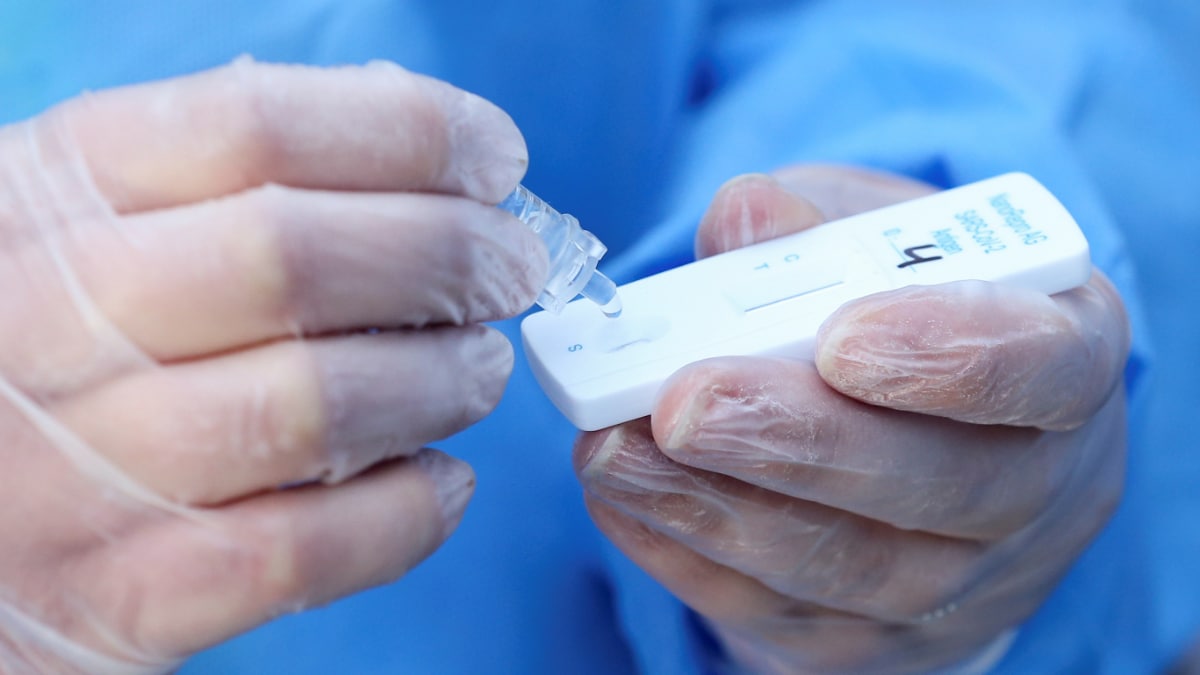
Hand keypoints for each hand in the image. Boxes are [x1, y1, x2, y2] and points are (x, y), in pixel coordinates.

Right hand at [0, 60, 545, 672]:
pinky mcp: (123, 595)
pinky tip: (439, 482)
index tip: (493, 158)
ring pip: (315, 405)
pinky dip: (409, 511)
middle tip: (509, 270)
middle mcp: (47, 324)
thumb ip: (219, 181)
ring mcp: (80, 471)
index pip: (256, 127)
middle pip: (297, 256)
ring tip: (476, 369)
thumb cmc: (49, 350)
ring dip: (441, 379)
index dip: (411, 132)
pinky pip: (306, 551)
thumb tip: (424, 158)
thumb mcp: (80, 225)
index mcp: (46, 200)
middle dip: (451, 254)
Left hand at [575, 166, 1128, 672]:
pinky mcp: (871, 637)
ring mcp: (959, 581)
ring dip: (714, 508)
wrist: (926, 431)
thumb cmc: (906, 307)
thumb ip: (818, 227)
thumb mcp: (883, 237)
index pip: (1042, 369)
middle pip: (935, 485)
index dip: (949, 357)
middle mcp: (1033, 487)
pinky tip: (624, 494)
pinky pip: (776, 609)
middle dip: (796, 443)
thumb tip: (742, 216)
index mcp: (1066, 358)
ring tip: (614, 448)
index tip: (840, 338)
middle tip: (684, 402)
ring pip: (844, 565)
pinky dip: (686, 553)